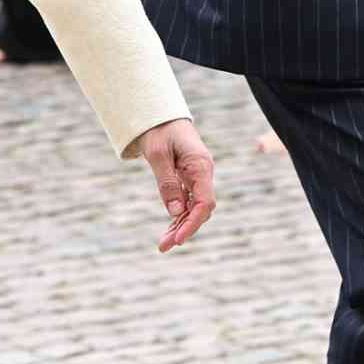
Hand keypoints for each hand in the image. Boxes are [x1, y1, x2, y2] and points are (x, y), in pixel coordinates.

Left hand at [129, 118, 215, 252]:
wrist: (160, 117)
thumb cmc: (159, 131)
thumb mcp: (158, 155)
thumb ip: (167, 183)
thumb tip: (176, 212)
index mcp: (200, 166)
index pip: (204, 202)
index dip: (193, 222)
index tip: (178, 238)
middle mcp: (203, 174)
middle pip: (200, 209)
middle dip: (184, 229)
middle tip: (164, 246)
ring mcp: (197, 177)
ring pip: (193, 208)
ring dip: (180, 226)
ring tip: (162, 245)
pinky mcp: (188, 180)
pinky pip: (187, 202)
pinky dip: (178, 217)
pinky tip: (169, 230)